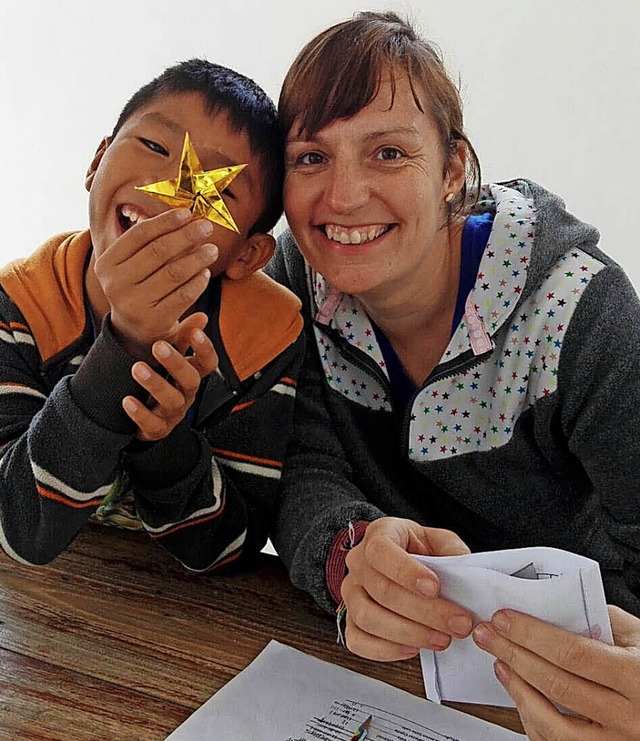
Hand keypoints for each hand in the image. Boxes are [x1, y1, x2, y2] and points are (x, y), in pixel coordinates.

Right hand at [94, 208, 217, 356]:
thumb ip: (149, 243)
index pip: (139, 234)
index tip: (187, 213)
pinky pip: (183, 295)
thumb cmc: (137, 288)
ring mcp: (134, 304)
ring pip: (174, 272)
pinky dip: (198, 282)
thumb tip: (184, 216)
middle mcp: (116, 283)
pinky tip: (206, 273)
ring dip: (197, 258)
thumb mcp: (131, 266)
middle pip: (158, 251)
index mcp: (107, 263)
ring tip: (212, 249)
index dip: (165, 221)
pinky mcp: (154, 320)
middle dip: (186, 236)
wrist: (133, 330)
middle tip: (206, 227)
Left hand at [122, 312, 217, 440]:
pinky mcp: (157, 429)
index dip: (205, 349)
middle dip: (176, 363)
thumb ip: (183, 338)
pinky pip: (153, 425)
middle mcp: (186, 394)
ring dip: (156, 384)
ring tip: (137, 368)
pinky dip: (140, 413)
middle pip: (191, 380)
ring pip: (172, 401)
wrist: (144, 419)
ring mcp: (172, 413)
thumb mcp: (170, 359)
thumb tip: (201, 316)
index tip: (196, 332)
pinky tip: (128, 401)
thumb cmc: (161, 381)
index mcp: (191, 375)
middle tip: (158, 346)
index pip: (208, 363)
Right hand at [341, 517, 471, 660]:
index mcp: (378, 534)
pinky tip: (413, 649)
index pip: (381, 551)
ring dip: (409, 633)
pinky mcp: (350, 620)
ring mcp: (351, 593)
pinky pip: (357, 641)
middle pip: (381, 590)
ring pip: (368, 617)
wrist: (405, 566)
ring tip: (442, 640)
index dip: (406, 572)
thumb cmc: (421, 552)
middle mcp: (358, 562)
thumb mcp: (439, 541)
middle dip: (424, 612)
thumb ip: (452, 551)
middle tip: (458, 624)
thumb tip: (465, 574)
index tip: (435, 588)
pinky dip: (385, 650)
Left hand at [472, 606, 639, 739]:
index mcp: (638, 678)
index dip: (532, 635)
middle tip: (488, 634)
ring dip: (517, 689)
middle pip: (556, 684)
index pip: (573, 653)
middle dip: (513, 654)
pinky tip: (520, 695)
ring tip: (499, 662)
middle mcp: (629, 717)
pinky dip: (532, 719)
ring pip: (552, 723)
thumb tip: (559, 607)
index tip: (504, 618)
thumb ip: (604, 621)